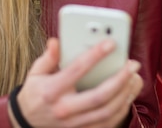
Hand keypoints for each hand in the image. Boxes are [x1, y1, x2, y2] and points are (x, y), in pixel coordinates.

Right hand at [13, 37, 141, 127]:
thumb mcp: (35, 72)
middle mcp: (64, 109)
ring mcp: (74, 124)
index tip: (111, 43)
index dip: (95, 55)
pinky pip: (107, 123)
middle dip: (120, 79)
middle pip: (98, 96)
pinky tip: (128, 95)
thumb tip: (56, 41)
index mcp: (51, 91)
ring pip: (107, 112)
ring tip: (135, 78)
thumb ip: (48, 57)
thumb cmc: (35, 92)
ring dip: (125, 95)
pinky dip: (121, 110)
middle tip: (132, 64)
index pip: (77, 70)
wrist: (27, 121)